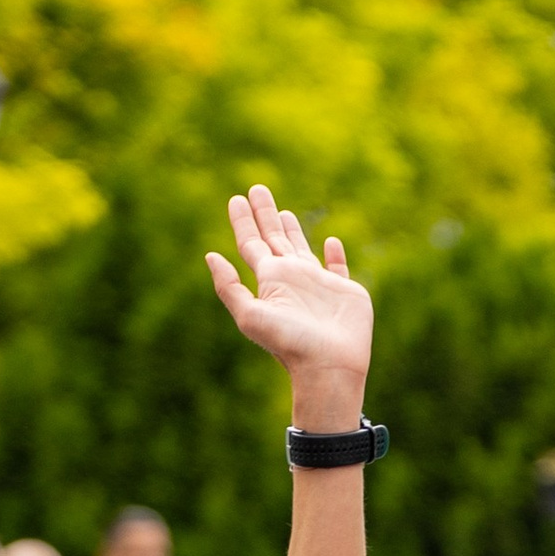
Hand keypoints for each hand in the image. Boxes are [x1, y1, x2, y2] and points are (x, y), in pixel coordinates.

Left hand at [205, 185, 372, 413]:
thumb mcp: (251, 316)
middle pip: (273, 238)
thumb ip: (230, 288)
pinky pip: (337, 267)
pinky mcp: (344, 291)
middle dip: (265, 214)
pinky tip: (331, 242)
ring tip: (285, 213)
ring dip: (293, 230)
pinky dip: (334, 254)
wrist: (329, 367)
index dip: (242, 221)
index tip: (236, 198)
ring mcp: (317, 285)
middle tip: (257, 189)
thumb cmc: (291, 343)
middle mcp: (291, 279)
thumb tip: (210, 256)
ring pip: (301, 249)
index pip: (250, 244)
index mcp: (269, 281)